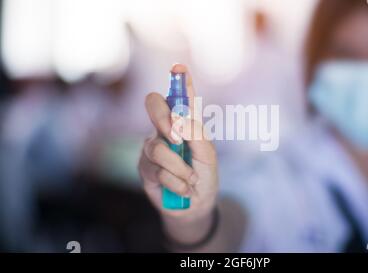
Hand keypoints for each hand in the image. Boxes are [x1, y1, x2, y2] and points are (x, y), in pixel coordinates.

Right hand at [139, 64, 217, 222]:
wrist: (196, 206)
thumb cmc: (204, 176)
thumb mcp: (208, 156)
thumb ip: (197, 135)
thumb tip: (180, 118)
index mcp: (184, 123)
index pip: (180, 98)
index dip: (179, 82)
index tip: (179, 67)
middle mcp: (165, 130)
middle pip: (153, 105)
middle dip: (164, 118)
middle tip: (178, 138)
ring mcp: (152, 147)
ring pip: (158, 148)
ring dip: (180, 168)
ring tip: (191, 180)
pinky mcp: (144, 168)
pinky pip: (158, 171)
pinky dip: (177, 183)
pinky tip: (182, 189)